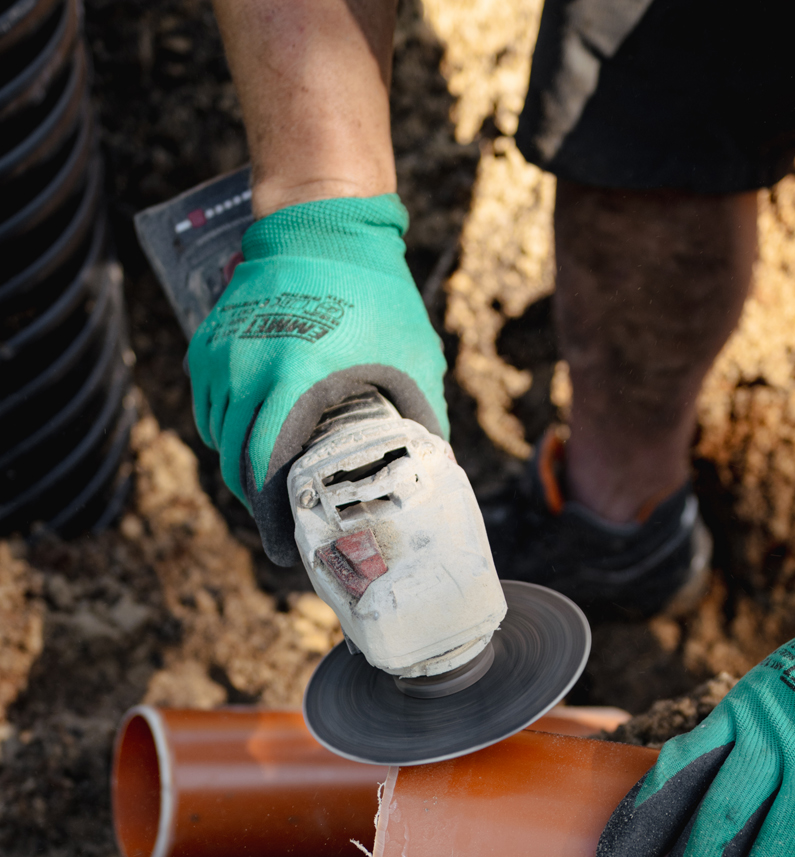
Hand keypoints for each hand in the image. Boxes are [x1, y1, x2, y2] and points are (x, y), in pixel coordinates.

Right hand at [188, 194, 447, 563]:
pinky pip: (209, 408)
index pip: (266, 472)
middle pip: (236, 465)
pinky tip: (254, 441)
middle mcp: (245, 373)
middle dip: (257, 503)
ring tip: (272, 487)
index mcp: (294, 381)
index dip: (274, 519)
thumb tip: (438, 474)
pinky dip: (227, 432)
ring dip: (242, 469)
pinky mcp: (207, 345)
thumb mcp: (411, 358)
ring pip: (218, 439)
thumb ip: (420, 418)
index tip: (287, 548)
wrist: (322, 222)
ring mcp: (220, 357)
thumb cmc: (375, 292)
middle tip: (283, 526)